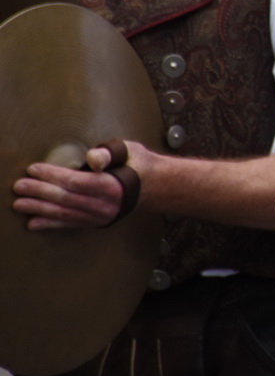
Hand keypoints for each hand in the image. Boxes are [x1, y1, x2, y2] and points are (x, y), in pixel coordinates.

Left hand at [11, 141, 145, 229]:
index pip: (76, 181)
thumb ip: (110, 152)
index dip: (53, 176)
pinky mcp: (95, 222)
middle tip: (19, 187)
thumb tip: (93, 159)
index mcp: (112, 185)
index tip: (33, 168)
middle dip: (40, 193)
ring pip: (65, 214)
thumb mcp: (129, 150)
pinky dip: (50, 224)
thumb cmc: (137, 164)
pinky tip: (33, 223)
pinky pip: (70, 224)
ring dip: (39, 209)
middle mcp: (105, 204)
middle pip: (66, 199)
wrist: (155, 187)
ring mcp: (99, 215)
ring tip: (19, 205)